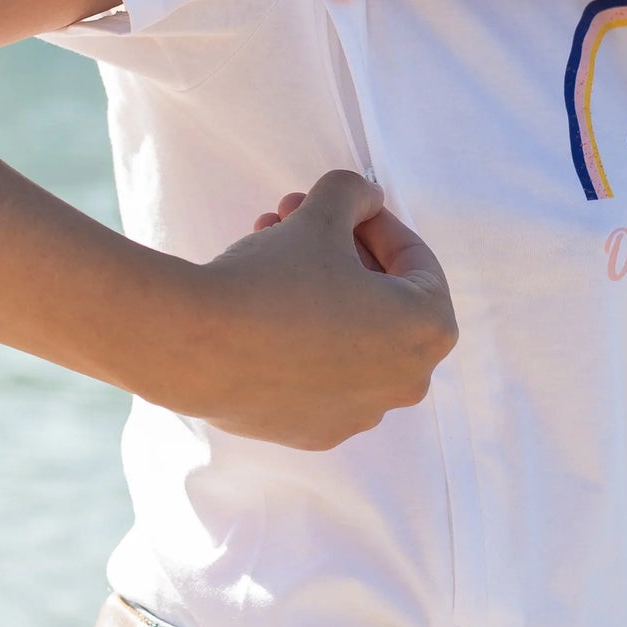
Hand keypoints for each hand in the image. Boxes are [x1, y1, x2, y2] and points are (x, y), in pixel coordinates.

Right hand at [172, 168, 455, 451]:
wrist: (198, 348)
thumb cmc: (273, 282)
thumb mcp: (321, 214)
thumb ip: (353, 194)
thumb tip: (363, 198)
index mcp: (427, 330)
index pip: (416, 262)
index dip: (375, 221)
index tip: (342, 205)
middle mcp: (404, 382)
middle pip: (381, 300)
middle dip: (340, 252)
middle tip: (297, 219)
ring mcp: (359, 414)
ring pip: (348, 336)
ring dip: (317, 288)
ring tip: (268, 248)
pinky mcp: (314, 432)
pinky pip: (320, 375)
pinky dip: (302, 338)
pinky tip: (262, 306)